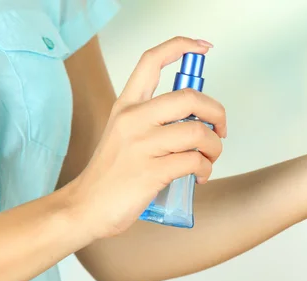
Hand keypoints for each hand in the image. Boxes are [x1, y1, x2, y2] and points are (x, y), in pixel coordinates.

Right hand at [67, 37, 225, 237]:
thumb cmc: (111, 174)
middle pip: (190, 97)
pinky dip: (205, 169)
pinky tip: (199, 176)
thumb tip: (197, 120)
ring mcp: (141, 145)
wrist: (87, 207)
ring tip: (208, 160)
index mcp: (126, 105)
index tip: (203, 47)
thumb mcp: (124, 134)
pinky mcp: (150, 172)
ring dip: (214, 148)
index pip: (151, 60)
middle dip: (217, 113)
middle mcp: (133, 119)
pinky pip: (194, 162)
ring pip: (197, 133)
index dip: (181, 47)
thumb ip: (153, 121)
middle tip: (220, 130)